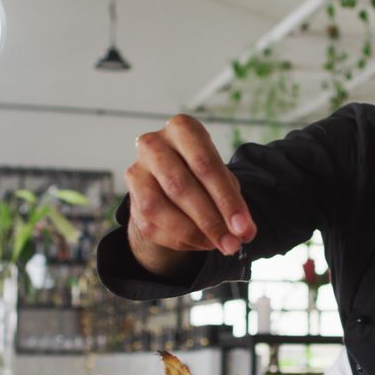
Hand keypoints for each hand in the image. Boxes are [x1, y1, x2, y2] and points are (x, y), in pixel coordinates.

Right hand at [124, 115, 256, 264]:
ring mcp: (136, 171)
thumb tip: (244, 232)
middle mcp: (153, 144)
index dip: (226, 200)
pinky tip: (200, 242)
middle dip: (210, 221)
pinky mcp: (131, 199)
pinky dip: (180, 239)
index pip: (205, 165)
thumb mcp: (222, 179)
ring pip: (158, 208)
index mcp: (182, 129)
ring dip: (192, 233)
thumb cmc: (202, 174)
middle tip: (232, 244)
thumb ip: (233, 203)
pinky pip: (151, 226)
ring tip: (216, 244)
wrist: (170, 180)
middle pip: (180, 186)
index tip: (243, 227)